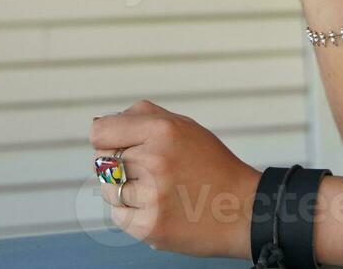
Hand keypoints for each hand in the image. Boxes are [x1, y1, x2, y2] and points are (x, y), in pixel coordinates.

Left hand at [89, 99, 258, 258]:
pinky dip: (132, 214)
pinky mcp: (149, 226)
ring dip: (124, 191)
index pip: (100, 132)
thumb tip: (99, 124)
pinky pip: (118, 216)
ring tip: (157, 191)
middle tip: (151, 171)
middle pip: (103, 160)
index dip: (107, 138)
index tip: (120, 145)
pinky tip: (158, 208)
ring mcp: (151, 195)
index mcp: (163, 130)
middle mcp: (155, 160)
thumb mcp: (185, 127)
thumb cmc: (211, 165)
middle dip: (120, 165)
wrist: (243, 209)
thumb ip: (144, 116)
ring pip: (108, 189)